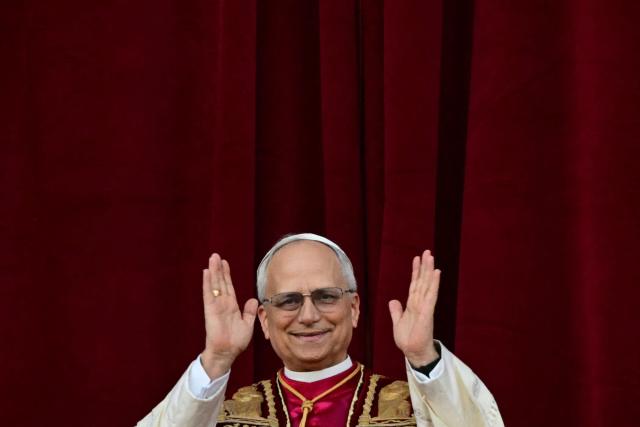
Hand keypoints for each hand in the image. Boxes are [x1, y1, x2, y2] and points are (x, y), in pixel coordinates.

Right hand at [200, 253, 258, 378]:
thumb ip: (249, 312)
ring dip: (213, 271)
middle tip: (216, 255)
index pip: (228, 286)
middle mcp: (223, 303)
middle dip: (219, 269)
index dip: (226, 274)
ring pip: (214, 285)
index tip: (225, 263)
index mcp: (231, 306)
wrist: (227, 353)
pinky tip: (206, 272)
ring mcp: (216, 306)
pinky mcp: (211, 310)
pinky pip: (209, 294)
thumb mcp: (247, 324)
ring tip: (212, 258)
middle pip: (220, 282)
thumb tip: (253, 300)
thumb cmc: (236, 342)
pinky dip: (207, 283)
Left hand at [389, 250, 440, 366]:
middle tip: (427, 251)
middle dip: (424, 267)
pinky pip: (431, 295)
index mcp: (412, 305)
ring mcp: (424, 307)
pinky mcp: (427, 312)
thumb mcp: (398, 323)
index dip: (416, 272)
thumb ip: (396, 311)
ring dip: (429, 271)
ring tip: (431, 257)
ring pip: (427, 285)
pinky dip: (433, 284)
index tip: (417, 259)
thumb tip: (393, 300)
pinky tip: (436, 273)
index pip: (414, 285)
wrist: (413, 353)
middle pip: (422, 281)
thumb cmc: (408, 340)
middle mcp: (419, 303)